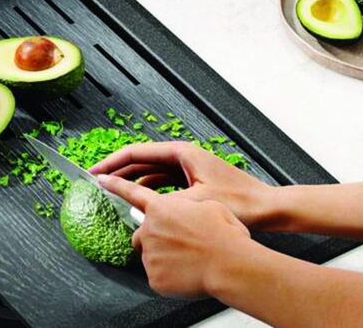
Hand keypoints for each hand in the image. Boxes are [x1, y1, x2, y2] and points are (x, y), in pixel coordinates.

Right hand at [90, 142, 274, 227]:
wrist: (268, 208)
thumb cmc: (240, 202)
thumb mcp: (195, 203)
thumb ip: (163, 204)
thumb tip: (136, 209)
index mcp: (181, 152)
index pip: (136, 152)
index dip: (111, 163)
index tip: (94, 173)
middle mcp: (183, 155)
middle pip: (141, 160)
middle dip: (118, 171)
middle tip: (96, 182)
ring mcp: (189, 167)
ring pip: (151, 172)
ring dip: (132, 181)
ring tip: (113, 194)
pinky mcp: (194, 180)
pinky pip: (163, 182)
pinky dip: (148, 190)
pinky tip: (139, 203)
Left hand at [99, 174, 253, 298]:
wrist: (230, 264)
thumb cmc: (225, 235)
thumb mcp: (209, 206)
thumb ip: (186, 206)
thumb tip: (184, 212)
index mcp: (162, 207)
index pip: (132, 192)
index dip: (116, 184)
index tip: (101, 178)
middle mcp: (150, 229)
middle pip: (141, 233)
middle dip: (154, 238)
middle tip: (179, 244)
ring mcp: (150, 253)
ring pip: (149, 255)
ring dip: (163, 256)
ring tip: (187, 259)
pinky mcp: (153, 276)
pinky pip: (157, 275)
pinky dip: (168, 276)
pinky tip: (186, 273)